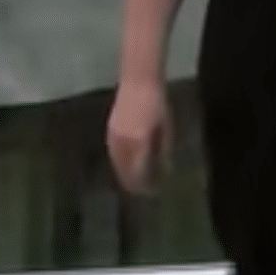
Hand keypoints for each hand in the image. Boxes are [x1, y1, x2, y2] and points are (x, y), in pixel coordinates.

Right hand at [106, 79, 170, 195]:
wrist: (138, 82)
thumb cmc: (158, 103)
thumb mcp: (166, 127)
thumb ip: (163, 149)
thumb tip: (163, 169)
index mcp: (139, 141)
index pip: (139, 170)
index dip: (145, 183)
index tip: (153, 192)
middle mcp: (123, 142)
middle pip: (124, 170)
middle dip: (133, 183)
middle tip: (142, 193)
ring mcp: (113, 136)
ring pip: (116, 163)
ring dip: (123, 174)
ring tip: (132, 183)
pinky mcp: (109, 131)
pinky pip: (112, 153)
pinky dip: (118, 163)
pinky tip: (124, 166)